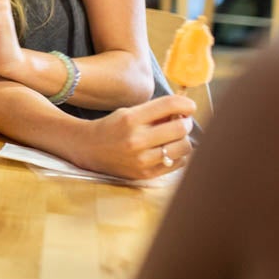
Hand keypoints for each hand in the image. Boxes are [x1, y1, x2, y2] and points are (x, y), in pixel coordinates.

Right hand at [73, 95, 196, 179]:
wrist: (89, 149)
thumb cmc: (112, 127)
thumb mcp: (129, 112)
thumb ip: (156, 111)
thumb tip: (185, 110)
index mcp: (131, 119)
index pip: (169, 106)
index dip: (186, 104)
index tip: (189, 106)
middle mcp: (136, 140)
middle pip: (180, 128)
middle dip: (186, 122)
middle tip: (182, 121)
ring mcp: (141, 159)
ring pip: (183, 147)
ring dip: (184, 139)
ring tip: (176, 136)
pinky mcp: (145, 174)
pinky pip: (177, 163)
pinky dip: (179, 154)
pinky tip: (169, 149)